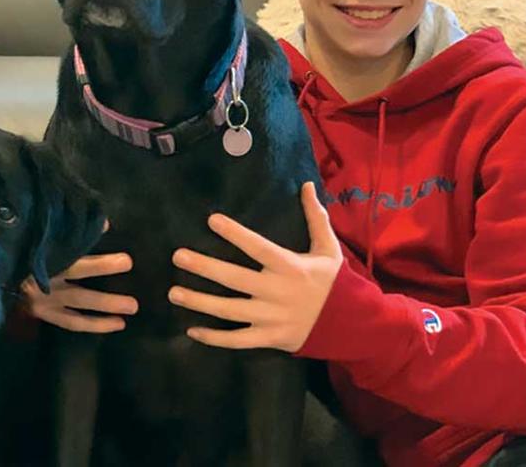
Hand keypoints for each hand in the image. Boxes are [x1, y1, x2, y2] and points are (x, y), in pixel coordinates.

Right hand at [21, 224, 137, 333]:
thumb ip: (66, 231)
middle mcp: (43, 285)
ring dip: (104, 310)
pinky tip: (115, 324)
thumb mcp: (38, 237)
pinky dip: (92, 324)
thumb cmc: (16, 249)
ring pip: (78, 307)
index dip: (101, 265)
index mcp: (41, 263)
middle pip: (79, 289)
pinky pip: (71, 323)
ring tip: (130, 310)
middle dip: (104, 286)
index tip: (126, 261)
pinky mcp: (42, 313)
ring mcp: (43, 302)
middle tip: (131, 286)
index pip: (76, 263)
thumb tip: (104, 224)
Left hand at [168, 182, 341, 351]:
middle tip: (177, 257)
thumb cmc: (334, 282)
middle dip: (204, 268)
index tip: (211, 219)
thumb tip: (306, 184)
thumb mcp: (328, 248)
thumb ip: (315, 217)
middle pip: (235, 279)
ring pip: (230, 311)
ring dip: (200, 302)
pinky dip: (215, 338)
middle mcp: (278, 292)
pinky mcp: (271, 339)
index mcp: (291, 267)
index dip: (236, 234)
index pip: (259, 248)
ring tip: (173, 292)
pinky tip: (192, 330)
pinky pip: (238, 341)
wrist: (352, 324)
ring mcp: (273, 318)